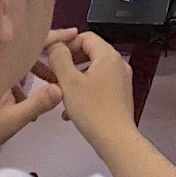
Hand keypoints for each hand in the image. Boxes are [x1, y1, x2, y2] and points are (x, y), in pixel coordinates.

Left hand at [0, 28, 78, 146]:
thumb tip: (60, 89)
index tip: (71, 34)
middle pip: (25, 47)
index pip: (29, 42)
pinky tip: (27, 99)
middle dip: (48, 51)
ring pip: (19, 60)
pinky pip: (10, 71)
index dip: (52, 37)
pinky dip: (23, 80)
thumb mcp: (12, 119)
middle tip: (70, 50)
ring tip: (53, 82)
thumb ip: (37, 104)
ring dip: (38, 68)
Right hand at [41, 31, 139, 152]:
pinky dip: (84, 90)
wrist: (115, 139)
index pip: (85, 37)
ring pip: (93, 70)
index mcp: (108, 56)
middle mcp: (118, 65)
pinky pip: (99, 85)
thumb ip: (59, 58)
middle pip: (90, 53)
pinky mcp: (119, 95)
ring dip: (75, 78)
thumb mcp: (68, 82)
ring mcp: (121, 80)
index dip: (67, 44)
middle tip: (55, 72)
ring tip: (62, 92)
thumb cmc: (95, 113)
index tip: (54, 55)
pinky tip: (72, 107)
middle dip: (70, 62)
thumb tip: (55, 46)